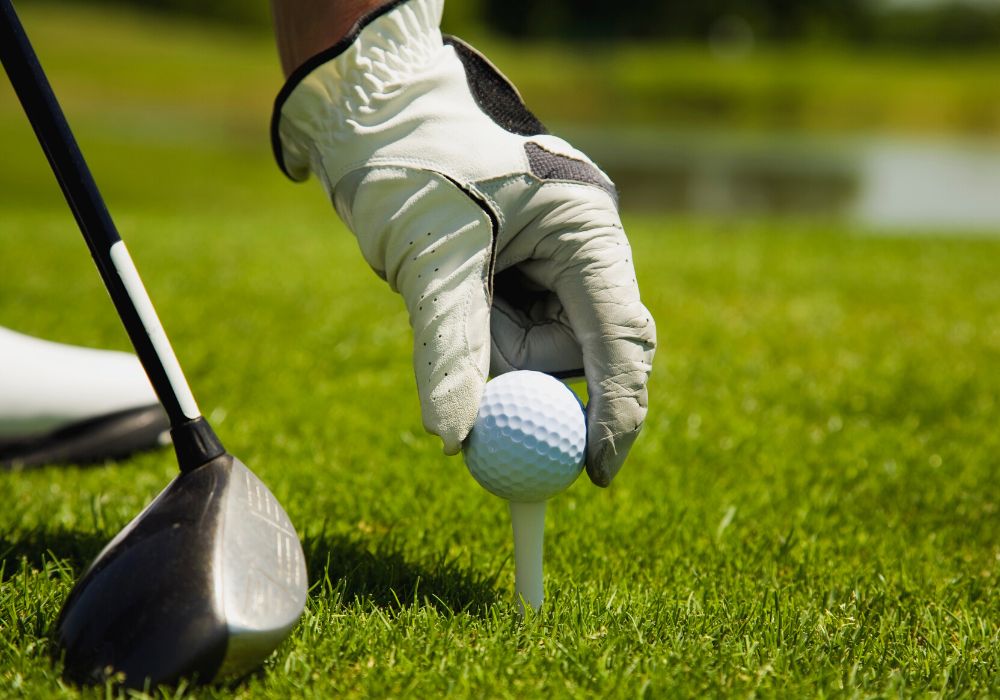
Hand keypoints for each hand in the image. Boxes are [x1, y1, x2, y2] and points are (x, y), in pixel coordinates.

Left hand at [271, 0, 654, 484]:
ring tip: (441, 295)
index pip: (619, 334)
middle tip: (483, 427)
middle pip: (584, 352)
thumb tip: (455, 438)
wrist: (371, 122)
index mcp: (585, 227)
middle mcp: (581, 251)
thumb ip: (449, 346)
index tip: (596, 473)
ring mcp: (554, 267)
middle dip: (530, 382)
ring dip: (493, 359)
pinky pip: (513, 342)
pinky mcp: (524, 282)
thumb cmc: (409, 167)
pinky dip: (481, 348)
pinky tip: (449, 293)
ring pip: (541, 355)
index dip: (617, 409)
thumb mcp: (429, 255)